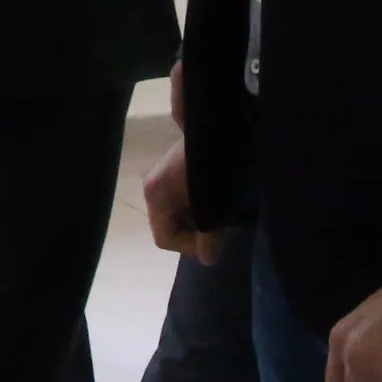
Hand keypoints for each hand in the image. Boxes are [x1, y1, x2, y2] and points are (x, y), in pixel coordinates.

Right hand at [143, 137, 233, 264]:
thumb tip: (208, 259)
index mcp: (156, 196)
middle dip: (199, 231)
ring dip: (204, 217)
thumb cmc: (214, 167)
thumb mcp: (214, 206)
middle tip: (225, 227)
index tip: (216, 239)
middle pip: (172, 225)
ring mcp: (165, 176)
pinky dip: (204, 203)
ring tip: (227, 212)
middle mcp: (154, 187)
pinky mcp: (179, 167)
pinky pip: (187, 197)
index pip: (165, 238)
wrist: (220, 122)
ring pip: (182, 211)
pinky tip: (223, 197)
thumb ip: (210, 236)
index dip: (190, 246)